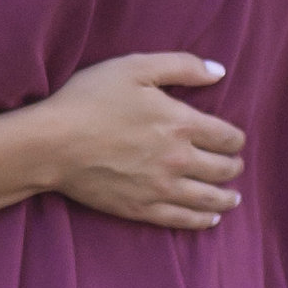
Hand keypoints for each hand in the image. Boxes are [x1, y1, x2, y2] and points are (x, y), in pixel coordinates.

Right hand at [39, 52, 243, 230]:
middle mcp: (179, 159)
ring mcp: (161, 188)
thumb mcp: (134, 67)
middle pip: (222, 169)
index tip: (234, 140)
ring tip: (233, 198)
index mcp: (181, 123)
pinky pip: (182, 220)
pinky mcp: (141, 209)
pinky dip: (201, 221)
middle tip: (234, 166)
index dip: (236, 139)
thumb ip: (181, 66)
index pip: (227, 136)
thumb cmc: (89, 99)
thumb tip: (218, 71)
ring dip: (226, 198)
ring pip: (209, 199)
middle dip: (233, 166)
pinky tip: (209, 220)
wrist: (51, 143)